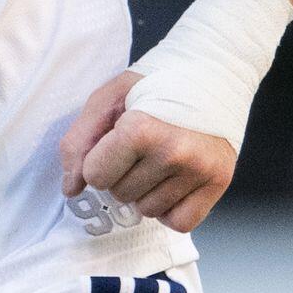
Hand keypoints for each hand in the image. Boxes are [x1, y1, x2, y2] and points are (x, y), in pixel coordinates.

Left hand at [58, 70, 236, 233]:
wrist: (212, 70)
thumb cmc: (155, 83)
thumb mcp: (108, 98)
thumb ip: (79, 142)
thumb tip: (71, 189)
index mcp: (142, 129)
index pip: (95, 176)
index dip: (99, 159)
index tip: (115, 141)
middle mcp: (174, 153)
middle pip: (121, 195)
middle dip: (123, 174)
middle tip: (140, 146)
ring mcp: (200, 169)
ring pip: (148, 211)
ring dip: (146, 191)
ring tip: (159, 158)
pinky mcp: (221, 181)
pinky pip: (181, 222)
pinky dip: (171, 209)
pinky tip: (173, 181)